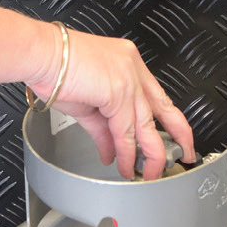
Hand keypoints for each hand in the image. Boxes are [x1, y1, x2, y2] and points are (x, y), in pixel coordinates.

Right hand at [29, 28, 196, 180]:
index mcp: (127, 63)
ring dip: (150, 154)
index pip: (152, 95)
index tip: (169, 133)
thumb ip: (102, 128)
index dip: (163, 118)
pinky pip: (126, 131)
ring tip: (149, 173)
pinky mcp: (119, 93)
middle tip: (186, 153)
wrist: (40, 54)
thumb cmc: (55, 68)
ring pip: (147, 125)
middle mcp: (132, 69)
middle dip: (179, 134)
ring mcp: (128, 80)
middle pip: (163, 107)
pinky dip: (126, 152)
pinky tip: (125, 165)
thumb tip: (111, 150)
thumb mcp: (85, 101)